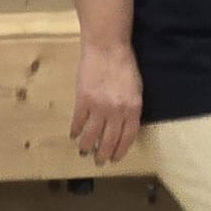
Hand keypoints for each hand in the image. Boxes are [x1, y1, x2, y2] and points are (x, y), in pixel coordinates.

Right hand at [69, 44, 144, 165]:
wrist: (107, 49)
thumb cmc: (125, 66)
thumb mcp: (136, 89)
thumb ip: (131, 108)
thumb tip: (124, 125)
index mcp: (133, 108)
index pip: (128, 136)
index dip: (121, 150)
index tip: (116, 158)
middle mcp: (117, 111)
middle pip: (110, 139)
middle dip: (104, 153)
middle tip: (99, 161)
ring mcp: (99, 107)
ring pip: (92, 134)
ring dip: (87, 146)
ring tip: (85, 152)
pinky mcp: (82, 100)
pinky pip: (78, 121)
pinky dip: (75, 130)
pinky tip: (74, 135)